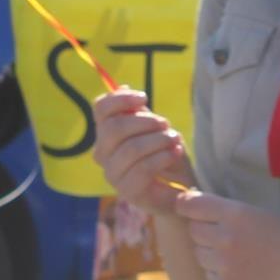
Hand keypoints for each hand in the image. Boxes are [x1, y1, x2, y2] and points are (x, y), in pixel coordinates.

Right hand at [92, 88, 187, 208]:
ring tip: (175, 140)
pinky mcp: (127, 192)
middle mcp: (103, 154)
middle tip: (166, 124)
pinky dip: (163, 156)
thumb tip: (122, 87)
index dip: (121, 98)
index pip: (100, 109)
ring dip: (159, 140)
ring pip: (131, 148)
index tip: (145, 97)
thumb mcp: (154, 129)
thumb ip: (137, 112)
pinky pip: (143, 168)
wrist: (179, 191)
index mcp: (106, 134)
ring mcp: (113, 175)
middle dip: (145, 122)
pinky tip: (175, 153)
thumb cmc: (165, 156)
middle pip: (114, 128)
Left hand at [171, 188, 279, 279]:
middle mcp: (225, 238)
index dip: (185, 204)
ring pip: (199, 254)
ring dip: (210, 254)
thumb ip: (227, 209)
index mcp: (235, 214)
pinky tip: (239, 272)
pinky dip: (218, 275)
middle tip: (221, 236)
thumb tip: (192, 204)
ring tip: (234, 256)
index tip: (184, 206)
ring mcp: (224, 265)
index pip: (193, 205)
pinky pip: (208, 276)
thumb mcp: (257, 213)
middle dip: (203, 231)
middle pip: (193, 231)